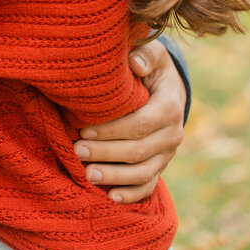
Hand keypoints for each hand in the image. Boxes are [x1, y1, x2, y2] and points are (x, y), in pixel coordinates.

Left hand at [73, 39, 186, 202]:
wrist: (167, 84)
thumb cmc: (150, 65)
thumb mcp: (151, 53)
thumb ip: (145, 55)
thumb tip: (135, 63)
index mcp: (170, 106)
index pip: (140, 124)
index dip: (112, 130)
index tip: (84, 129)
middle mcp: (173, 133)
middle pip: (138, 151)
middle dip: (106, 153)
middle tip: (77, 151)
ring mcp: (167, 153)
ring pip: (143, 172)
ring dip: (115, 177)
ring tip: (87, 175)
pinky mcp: (161, 165)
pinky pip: (149, 185)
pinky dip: (132, 194)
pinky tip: (110, 197)